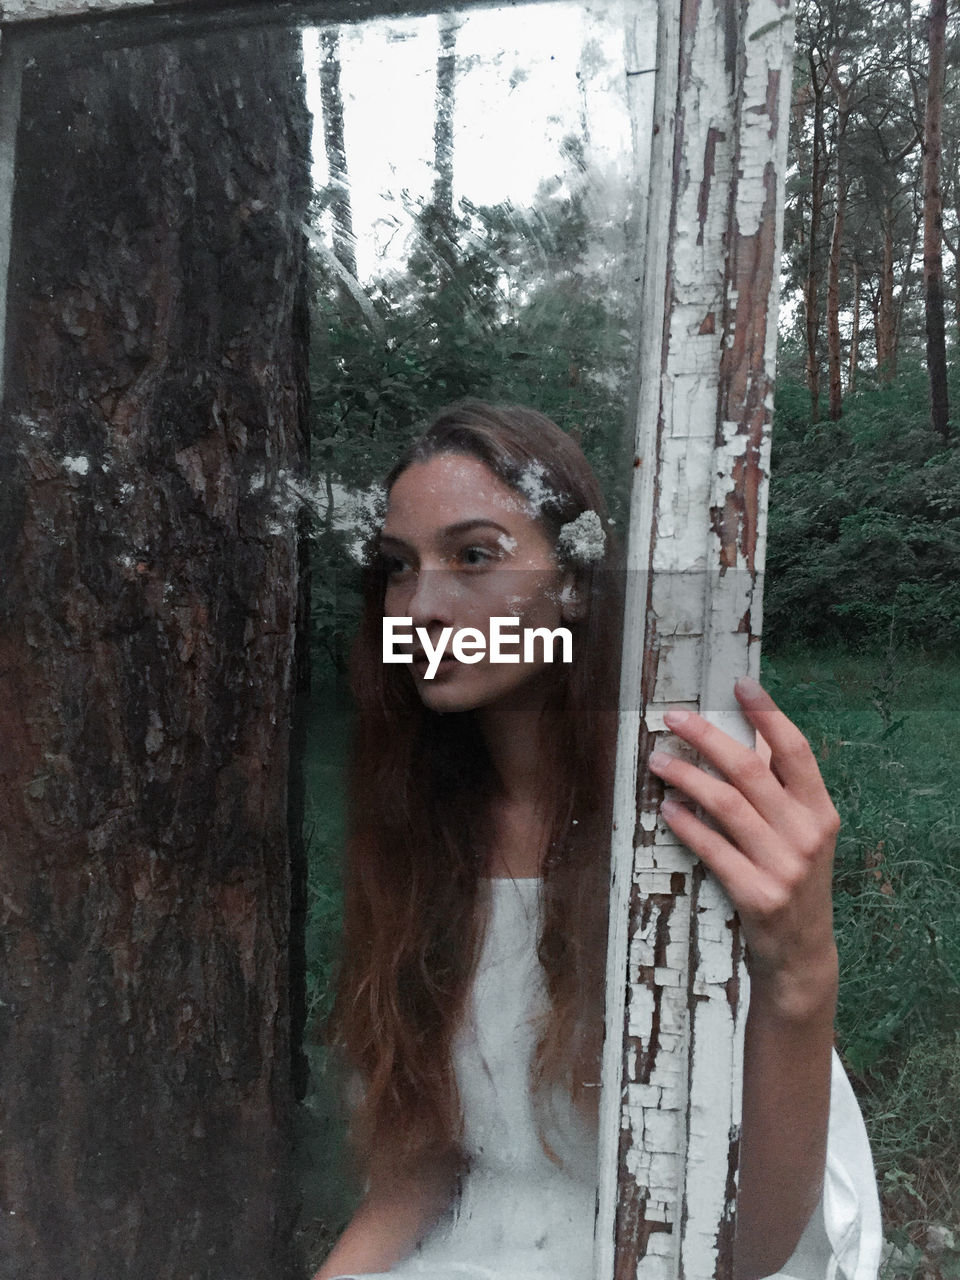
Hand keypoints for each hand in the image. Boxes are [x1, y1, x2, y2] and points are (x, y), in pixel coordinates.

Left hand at [647, 675, 839, 1019]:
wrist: (801, 955)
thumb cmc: (794, 880)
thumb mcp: (802, 832)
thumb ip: (781, 786)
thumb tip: (756, 730)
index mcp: (820, 811)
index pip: (796, 750)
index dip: (768, 713)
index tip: (740, 684)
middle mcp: (807, 834)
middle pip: (750, 770)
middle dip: (707, 736)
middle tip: (672, 718)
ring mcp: (784, 867)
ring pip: (726, 804)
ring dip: (686, 776)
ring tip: (658, 761)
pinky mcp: (757, 895)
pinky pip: (713, 849)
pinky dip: (687, 825)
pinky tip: (667, 809)